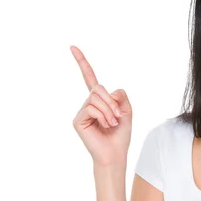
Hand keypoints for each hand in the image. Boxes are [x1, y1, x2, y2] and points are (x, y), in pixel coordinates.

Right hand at [70, 45, 132, 165]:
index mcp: (99, 100)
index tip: (73, 47)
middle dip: (111, 101)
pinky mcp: (78, 120)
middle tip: (118, 115)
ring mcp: (82, 111)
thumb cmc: (120, 135)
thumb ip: (121, 97)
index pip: (90, 78)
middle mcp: (88, 104)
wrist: (115, 154)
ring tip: (112, 123)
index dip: (82, 63)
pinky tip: (105, 125)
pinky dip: (102, 115)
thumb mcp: (127, 112)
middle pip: (99, 88)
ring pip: (95, 97)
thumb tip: (108, 90)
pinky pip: (91, 108)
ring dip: (109, 110)